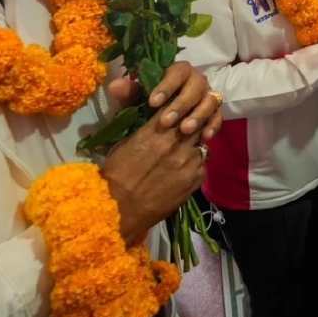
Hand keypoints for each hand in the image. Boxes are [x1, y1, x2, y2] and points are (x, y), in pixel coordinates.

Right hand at [100, 112, 205, 243]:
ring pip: (201, 145)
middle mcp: (176, 142)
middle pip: (195, 123)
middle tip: (185, 132)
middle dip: (191, 125)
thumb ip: (147, 131)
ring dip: (194, 147)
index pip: (177, 107)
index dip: (178, 108)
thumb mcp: (125, 144)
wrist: (119, 209)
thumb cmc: (116, 176)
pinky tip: (183, 173)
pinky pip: (201, 166)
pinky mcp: (195, 178)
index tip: (177, 111)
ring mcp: (189, 160)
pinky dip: (194, 167)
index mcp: (156, 130)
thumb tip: (159, 125)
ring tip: (183, 154)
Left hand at [107, 61, 222, 139]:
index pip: (178, 71)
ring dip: (198, 114)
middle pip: (198, 84)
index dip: (168, 84)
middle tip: (166, 121)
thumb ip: (128, 94)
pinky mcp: (214, 114)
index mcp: (177, 73)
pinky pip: (219, 117)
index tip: (153, 102)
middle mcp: (196, 82)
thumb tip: (115, 86)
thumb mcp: (136, 102)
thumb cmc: (148, 108)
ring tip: (184, 130)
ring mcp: (207, 97)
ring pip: (211, 100)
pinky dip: (213, 125)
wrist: (161, 128)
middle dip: (181, 103)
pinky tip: (205, 137)